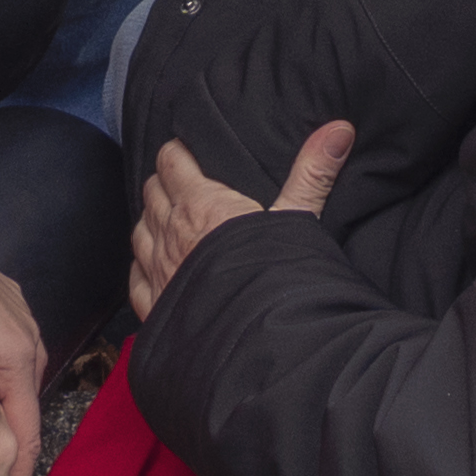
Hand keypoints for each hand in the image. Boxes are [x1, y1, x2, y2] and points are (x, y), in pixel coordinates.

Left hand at [0, 238, 48, 453]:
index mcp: (15, 352)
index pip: (26, 426)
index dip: (19, 468)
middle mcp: (27, 330)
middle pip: (27, 399)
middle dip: (13, 439)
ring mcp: (19, 309)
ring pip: (20, 370)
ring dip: (6, 403)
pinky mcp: (6, 294)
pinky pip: (12, 344)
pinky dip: (0, 373)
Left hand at [126, 119, 353, 326]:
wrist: (254, 345)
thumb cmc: (275, 277)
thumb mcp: (298, 217)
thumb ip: (313, 172)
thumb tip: (339, 129)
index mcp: (201, 205)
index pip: (172, 161)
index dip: (178, 153)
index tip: (188, 153)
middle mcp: (171, 233)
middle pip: (152, 191)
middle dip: (164, 184)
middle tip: (182, 186)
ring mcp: (158, 270)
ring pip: (139, 230)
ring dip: (151, 222)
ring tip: (168, 224)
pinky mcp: (154, 306)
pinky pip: (135, 277)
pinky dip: (142, 267)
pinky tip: (153, 269)